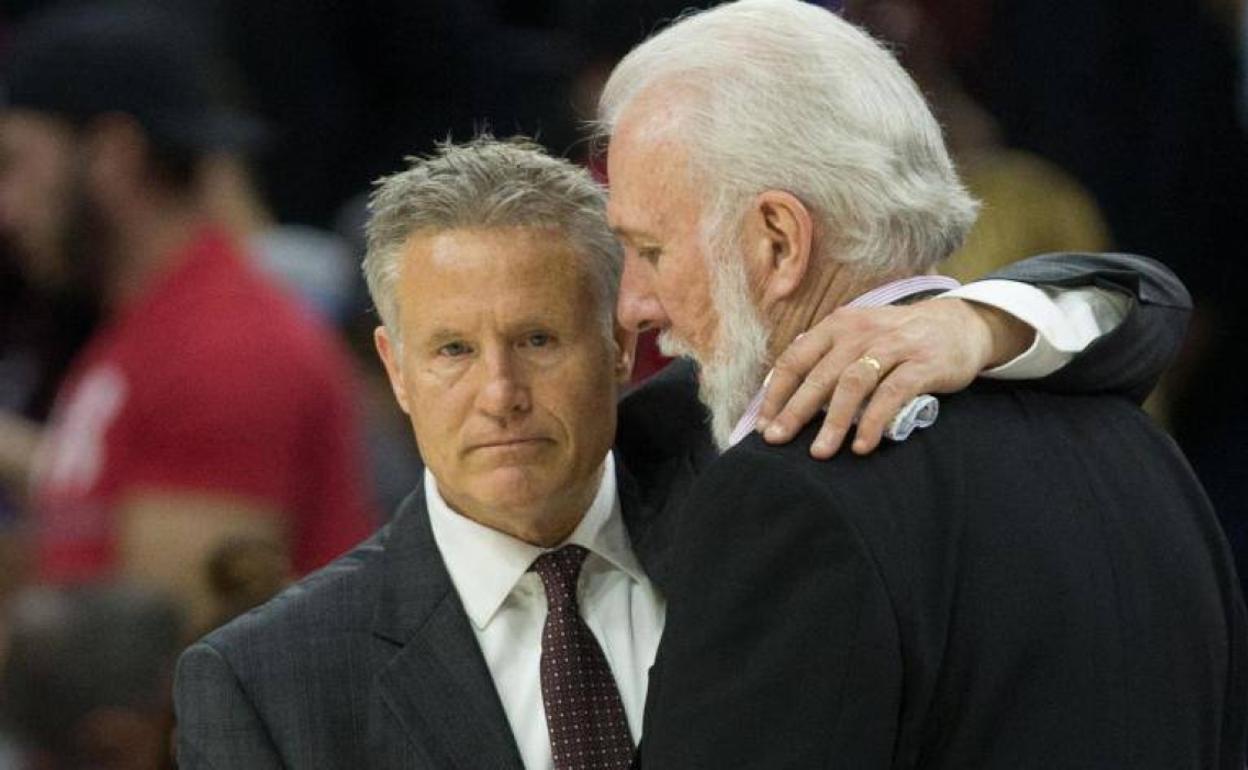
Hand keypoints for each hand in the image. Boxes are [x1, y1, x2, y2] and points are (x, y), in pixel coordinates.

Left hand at [756, 298, 1033, 457]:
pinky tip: (862, 445)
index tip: (764, 424)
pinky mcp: (922, 364)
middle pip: (820, 375)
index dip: (777, 393)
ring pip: (853, 384)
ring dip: (833, 421)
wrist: (959, 325)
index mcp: (837, 326)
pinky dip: (874, 420)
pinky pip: (892, 394)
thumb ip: (825, 358)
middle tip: (778, 441)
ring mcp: (892, 346)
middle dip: (795, 411)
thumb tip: (782, 392)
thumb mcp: (857, 337)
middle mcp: (860, 332)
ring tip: (820, 452)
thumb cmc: (897, 340)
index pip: (795, 359)